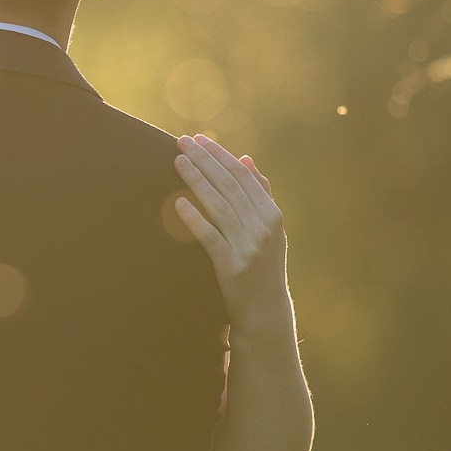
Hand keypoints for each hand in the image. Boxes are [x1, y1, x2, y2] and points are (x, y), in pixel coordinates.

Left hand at [174, 134, 291, 332]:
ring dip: (197, 181)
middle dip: (205, 161)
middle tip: (182, 142)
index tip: (199, 139)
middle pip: (229, 186)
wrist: (266, 311)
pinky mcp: (232, 267)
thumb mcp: (271, 229)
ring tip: (178, 162)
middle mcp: (263, 227)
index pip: (243, 176)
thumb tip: (245, 159)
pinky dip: (194, 219)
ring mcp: (248, 247)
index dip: (220, 156)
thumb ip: (261, 193)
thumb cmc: (265, 264)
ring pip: (219, 206)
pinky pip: (210, 237)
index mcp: (272, 214)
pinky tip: (178, 202)